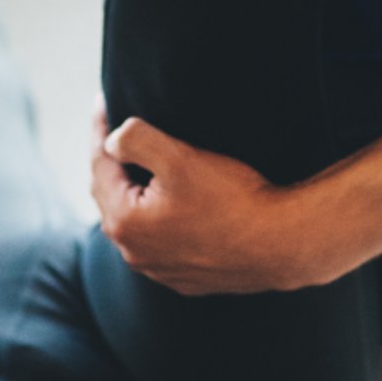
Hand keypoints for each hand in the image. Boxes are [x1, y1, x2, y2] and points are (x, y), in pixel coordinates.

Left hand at [90, 102, 320, 293]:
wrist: (282, 244)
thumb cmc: (232, 200)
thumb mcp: (179, 158)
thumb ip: (135, 140)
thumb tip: (112, 140)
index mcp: (124, 222)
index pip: (99, 164)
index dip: (99, 129)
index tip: (103, 101)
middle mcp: (135, 252)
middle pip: (112, 195)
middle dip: (112, 162)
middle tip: (114, 131)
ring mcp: (159, 270)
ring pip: (135, 222)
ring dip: (133, 193)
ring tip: (139, 166)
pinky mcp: (185, 278)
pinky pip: (161, 242)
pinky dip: (158, 220)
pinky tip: (171, 205)